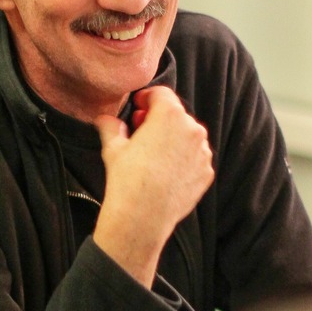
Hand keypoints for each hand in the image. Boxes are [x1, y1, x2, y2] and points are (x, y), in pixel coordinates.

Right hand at [94, 86, 214, 287]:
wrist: (143, 216)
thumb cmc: (127, 179)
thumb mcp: (113, 148)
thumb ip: (111, 127)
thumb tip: (105, 120)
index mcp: (170, 115)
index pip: (161, 94)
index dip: (147, 98)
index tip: (139, 107)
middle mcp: (192, 129)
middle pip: (176, 115)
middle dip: (160, 120)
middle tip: (142, 131)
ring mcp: (203, 152)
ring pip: (188, 137)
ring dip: (173, 139)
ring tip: (155, 155)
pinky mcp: (207, 172)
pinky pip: (195, 158)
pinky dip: (184, 160)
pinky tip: (167, 172)